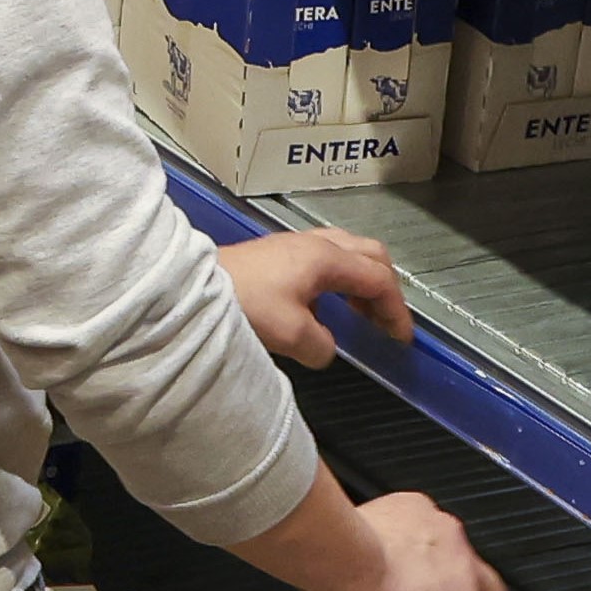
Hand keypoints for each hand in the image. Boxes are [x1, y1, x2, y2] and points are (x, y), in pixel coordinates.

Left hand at [217, 228, 411, 366]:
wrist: (189, 286)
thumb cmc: (244, 304)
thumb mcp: (290, 335)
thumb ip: (321, 345)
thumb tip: (325, 347)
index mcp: (327, 258)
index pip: (379, 279)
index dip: (395, 310)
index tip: (401, 337)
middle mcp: (315, 243)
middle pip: (369, 254)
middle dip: (384, 286)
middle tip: (384, 318)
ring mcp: (293, 243)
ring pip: (345, 252)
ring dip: (359, 280)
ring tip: (358, 312)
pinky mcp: (274, 251)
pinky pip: (321, 258)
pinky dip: (336, 278)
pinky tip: (321, 306)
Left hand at [318, 491, 505, 590]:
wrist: (344, 560)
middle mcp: (467, 562)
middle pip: (474, 581)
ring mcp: (447, 530)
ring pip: (447, 549)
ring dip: (427, 562)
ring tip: (393, 572)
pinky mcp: (422, 506)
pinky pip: (421, 523)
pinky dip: (407, 535)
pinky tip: (383, 546)